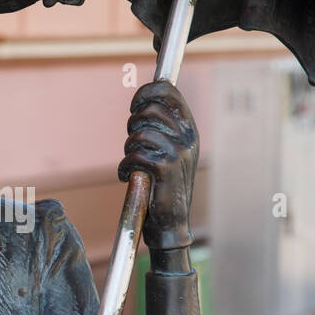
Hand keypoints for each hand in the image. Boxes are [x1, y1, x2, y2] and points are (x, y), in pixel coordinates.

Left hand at [118, 80, 198, 249]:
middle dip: (133, 124)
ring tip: (132, 163)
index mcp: (189, 130)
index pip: (169, 92)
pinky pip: (135, 155)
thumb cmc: (164, 185)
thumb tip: (142, 100)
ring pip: (139, 134)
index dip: (146, 92)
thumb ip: (162, 127)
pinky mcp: (166, 169)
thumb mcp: (169, 151)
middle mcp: (187, 138)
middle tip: (132, 142)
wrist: (171, 222)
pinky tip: (127, 175)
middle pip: (150, 110)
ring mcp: (179, 154)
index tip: (134, 104)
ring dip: (128, 149)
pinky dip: (125, 167)